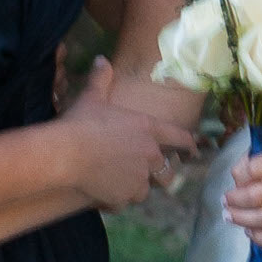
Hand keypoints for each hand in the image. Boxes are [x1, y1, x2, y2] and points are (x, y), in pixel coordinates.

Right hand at [57, 58, 196, 210]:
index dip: (188, 143)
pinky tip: (103, 195)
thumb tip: (102, 59)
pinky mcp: (125, 196)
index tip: (195, 148)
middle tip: (149, 175)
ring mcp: (139, 178)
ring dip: (136, 188)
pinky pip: (125, 202)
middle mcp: (150, 155)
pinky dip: (116, 200)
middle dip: (161, 175)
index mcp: (147, 129)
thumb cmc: (81, 123)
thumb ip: (101, 79)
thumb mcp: (92, 97)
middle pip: (167, 172)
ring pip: (145, 190)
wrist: (66, 154)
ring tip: (120, 185)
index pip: (178, 136)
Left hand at [223, 138, 261, 249]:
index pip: (255, 167)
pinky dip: (261, 238)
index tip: (235, 180)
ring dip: (242, 219)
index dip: (239, 175)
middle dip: (235, 200)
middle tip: (226, 202)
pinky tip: (250, 232)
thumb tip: (236, 176)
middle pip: (256, 195)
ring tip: (231, 217)